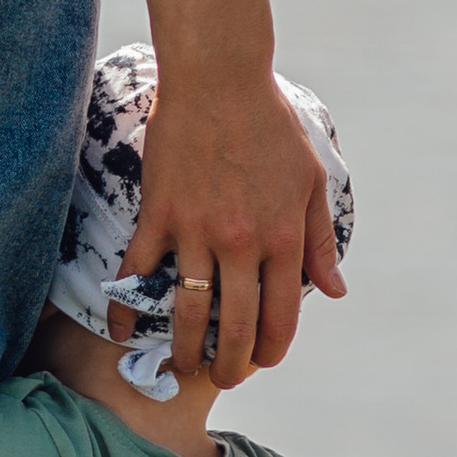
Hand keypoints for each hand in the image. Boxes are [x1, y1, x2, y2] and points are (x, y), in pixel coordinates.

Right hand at [123, 67, 345, 388]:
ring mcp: (196, 231)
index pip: (281, 316)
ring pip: (188, 311)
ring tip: (181, 366)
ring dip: (183, 349)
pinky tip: (123, 332)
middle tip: (223, 378)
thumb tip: (334, 291)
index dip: (271, 350)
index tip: (262, 362)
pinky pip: (138, 271)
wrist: (220, 79)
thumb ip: (320, 242)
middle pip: (235, 326)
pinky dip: (127, 306)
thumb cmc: (271, 125)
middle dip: (230, 364)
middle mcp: (242, 243)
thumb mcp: (311, 182)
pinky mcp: (159, 214)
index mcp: (283, 238)